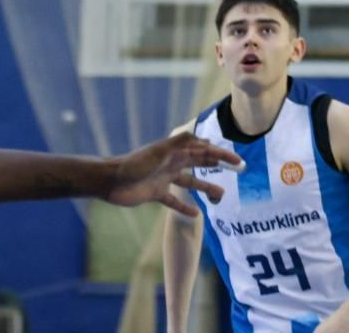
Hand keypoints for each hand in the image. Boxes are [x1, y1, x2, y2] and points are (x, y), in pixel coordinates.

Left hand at [102, 132, 245, 216]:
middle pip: (201, 163)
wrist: (110, 181)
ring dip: (206, 186)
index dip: (221, 155)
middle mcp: (172, 163)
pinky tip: (196, 213)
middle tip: (238, 170)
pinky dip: (184, 206)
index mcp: (175, 152)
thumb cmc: (134, 165)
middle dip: (219, 165)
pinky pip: (174, 201)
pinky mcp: (156, 193)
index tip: (237, 161)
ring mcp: (165, 178)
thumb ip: (178, 143)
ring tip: (221, 194)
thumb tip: (200, 136)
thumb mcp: (158, 152)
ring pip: (191, 182)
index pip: (203, 151)